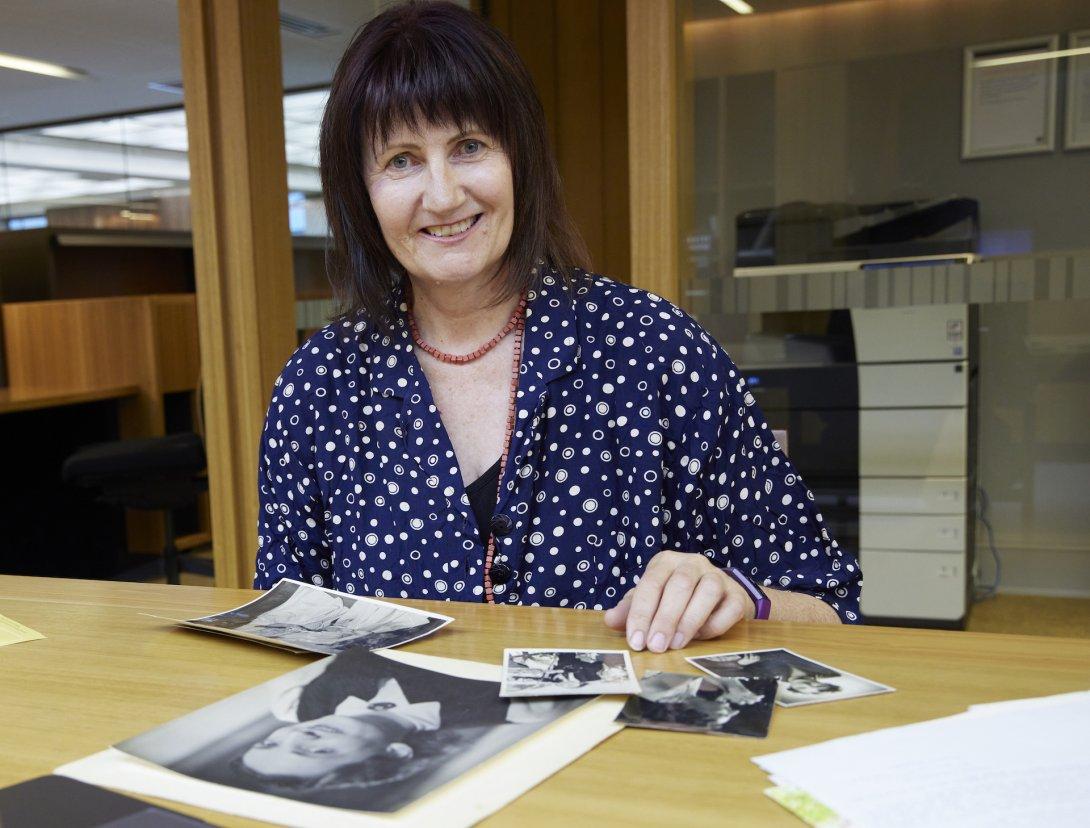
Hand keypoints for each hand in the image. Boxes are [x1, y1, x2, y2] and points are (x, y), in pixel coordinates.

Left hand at [603, 551, 750, 651]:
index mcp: (666, 562)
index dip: (642, 612)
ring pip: (707, 592)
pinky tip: (700, 638)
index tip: (636, 640)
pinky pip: (729, 609)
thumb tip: (610, 621)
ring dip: (690, 620)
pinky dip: (714, 625)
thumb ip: (631, 609)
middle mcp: (693, 563)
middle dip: (665, 618)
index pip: (651, 583)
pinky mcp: (737, 595)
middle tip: (655, 647)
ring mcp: (718, 577)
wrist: (719, 596)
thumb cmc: (677, 598)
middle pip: (680, 585)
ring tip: (676, 645)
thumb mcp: (651, 599)